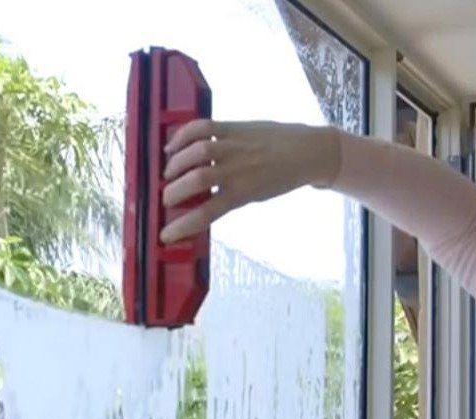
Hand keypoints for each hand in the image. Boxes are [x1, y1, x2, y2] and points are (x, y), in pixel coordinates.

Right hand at [159, 119, 339, 243]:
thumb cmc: (282, 177)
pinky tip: (173, 146)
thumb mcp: (257, 195)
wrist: (310, 152)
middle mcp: (238, 169)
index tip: (165, 235)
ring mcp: (236, 145)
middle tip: (166, 199)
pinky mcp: (236, 127)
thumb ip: (230, 196)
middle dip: (173, 192)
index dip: (182, 226)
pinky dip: (182, 135)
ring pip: (197, 152)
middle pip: (197, 181)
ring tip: (168, 173)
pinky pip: (203, 127)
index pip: (207, 212)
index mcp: (244, 192)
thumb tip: (200, 204)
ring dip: (175, 164)